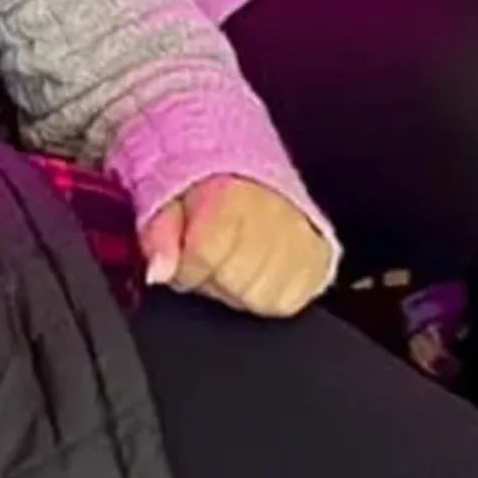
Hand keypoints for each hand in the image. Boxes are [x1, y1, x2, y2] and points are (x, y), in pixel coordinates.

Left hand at [139, 176, 334, 315]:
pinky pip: (289, 302)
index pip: (205, 255)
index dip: (187, 266)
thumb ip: (158, 234)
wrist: (250, 175)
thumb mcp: (167, 199)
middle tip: (211, 257)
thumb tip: (158, 272)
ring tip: (234, 263)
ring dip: (240, 289)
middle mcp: (273, 215)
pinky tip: (258, 275)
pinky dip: (269, 296)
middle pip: (235, 280)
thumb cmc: (207, 191)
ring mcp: (301, 238)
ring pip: (262, 296)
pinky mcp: (319, 259)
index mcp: (232, 194)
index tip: (185, 257)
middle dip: (212, 278)